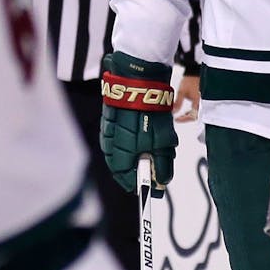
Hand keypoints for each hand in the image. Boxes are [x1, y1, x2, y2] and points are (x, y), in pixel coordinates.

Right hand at [100, 52, 177, 192]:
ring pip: (119, 152)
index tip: (154, 189)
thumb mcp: (163, 142)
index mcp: (120, 154)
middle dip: (138, 170)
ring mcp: (107, 131)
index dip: (141, 185)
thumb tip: (162, 182)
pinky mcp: (108, 119)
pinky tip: (141, 136)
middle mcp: (109, 145)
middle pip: (121, 167)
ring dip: (134, 155)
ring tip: (151, 151)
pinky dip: (129, 142)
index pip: (127, 179)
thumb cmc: (150, 111)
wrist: (139, 80)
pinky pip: (117, 138)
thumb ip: (162, 165)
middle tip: (154, 172)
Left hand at [173, 73, 199, 122]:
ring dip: (188, 114)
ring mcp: (201, 100)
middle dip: (186, 118)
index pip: (192, 116)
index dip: (184, 119)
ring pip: (196, 112)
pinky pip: (196, 107)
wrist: (194, 72)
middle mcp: (201, 102)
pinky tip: (186, 109)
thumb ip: (178, 102)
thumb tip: (174, 111)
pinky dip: (190, 110)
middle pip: (195, 115)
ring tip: (181, 114)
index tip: (177, 119)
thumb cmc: (190, 80)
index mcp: (197, 101)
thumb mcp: (182, 92)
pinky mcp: (200, 98)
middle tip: (179, 118)